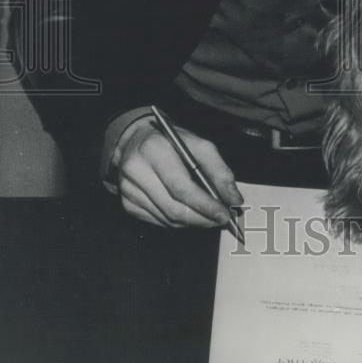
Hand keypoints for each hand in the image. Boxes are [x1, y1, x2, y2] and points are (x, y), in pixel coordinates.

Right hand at [112, 118, 242, 227]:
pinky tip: (190, 213)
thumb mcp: (198, 144)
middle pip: (174, 208)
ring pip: (168, 218)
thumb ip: (219, 170)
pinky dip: (178, 221)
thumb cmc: (170, 141)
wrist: (136, 140)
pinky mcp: (128, 204)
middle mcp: (136, 171)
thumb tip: (233, 199)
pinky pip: (159, 221)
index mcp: (154, 150)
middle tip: (221, 219)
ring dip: (193, 222)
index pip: (181, 188)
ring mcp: (129, 190)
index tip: (224, 214)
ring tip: (210, 217)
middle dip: (202, 218)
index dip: (205, 205)